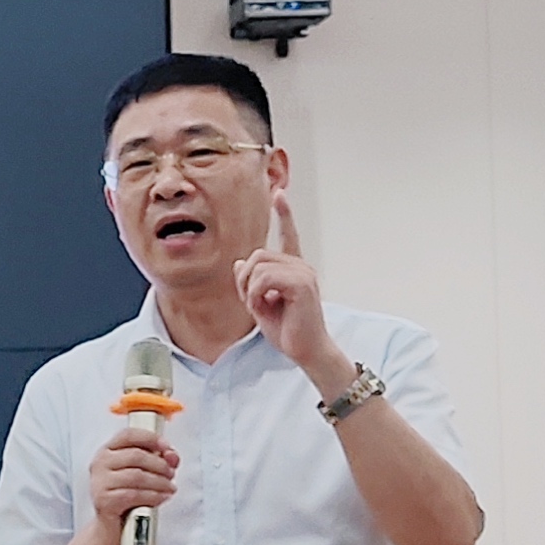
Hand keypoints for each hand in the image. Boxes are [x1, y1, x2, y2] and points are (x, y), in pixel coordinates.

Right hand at [86, 431, 177, 526]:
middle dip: (160, 464)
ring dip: (160, 482)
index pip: (128, 435)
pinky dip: (153, 496)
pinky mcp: (104, 500)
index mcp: (107, 451)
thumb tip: (171, 455)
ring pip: (137, 476)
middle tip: (171, 473)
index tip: (167, 447)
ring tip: (170, 487)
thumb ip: (159, 460)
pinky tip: (162, 497)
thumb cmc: (126, 494)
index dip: (150, 438)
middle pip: (136, 455)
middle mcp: (100, 463)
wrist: (110, 524)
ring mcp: (99, 482)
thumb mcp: (142, 473)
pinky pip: (134, 495)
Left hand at [233, 192, 339, 380]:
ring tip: (259, 306)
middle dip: (244, 279)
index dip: (284, 215)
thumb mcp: (260, 304)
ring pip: (258, 265)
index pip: (289, 236)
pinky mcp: (302, 284)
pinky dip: (255, 294)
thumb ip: (251, 283)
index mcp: (294, 269)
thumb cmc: (287, 331)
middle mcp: (301, 266)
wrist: (305, 351)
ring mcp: (304, 273)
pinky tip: (265, 307)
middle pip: (258, 254)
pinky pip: (264, 278)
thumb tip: (239, 263)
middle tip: (250, 301)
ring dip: (249, 289)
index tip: (280, 193)